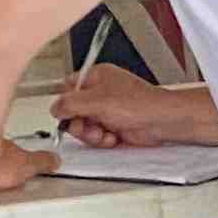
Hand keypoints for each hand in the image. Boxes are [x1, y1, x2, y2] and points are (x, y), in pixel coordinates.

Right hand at [49, 70, 217, 149]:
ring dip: (91, 134)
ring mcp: (108, 111)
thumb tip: (55, 108)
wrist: (162, 121)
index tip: (67, 113)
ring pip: (84, 127)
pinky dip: (102, 140)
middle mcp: (101, 93)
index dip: (66, 103)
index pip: (68, 88)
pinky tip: (113, 138)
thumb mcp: (96, 101)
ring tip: (104, 133)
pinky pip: (97, 137)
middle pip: (74, 111)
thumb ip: (70, 103)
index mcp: (96, 77)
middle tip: (87, 126)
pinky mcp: (114, 127)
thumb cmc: (139, 104)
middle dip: (79, 124)